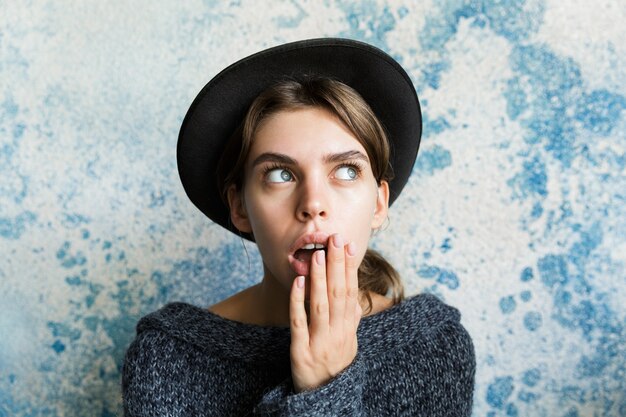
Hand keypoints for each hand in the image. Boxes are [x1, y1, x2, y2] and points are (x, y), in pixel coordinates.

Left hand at [289, 233, 362, 392]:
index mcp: (349, 330)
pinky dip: (299, 301)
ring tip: (318, 255)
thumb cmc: (334, 368)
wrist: (323, 401)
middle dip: (337, 265)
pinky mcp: (300, 352)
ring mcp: (320, 343)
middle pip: (338, 294)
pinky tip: (299, 282)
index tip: (348, 246)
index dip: (350, 268)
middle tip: (334, 240)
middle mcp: (338, 335)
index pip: (351, 293)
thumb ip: (351, 318)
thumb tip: (355, 294)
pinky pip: (299, 322)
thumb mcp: (349, 343)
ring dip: (320, 278)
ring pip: (321, 305)